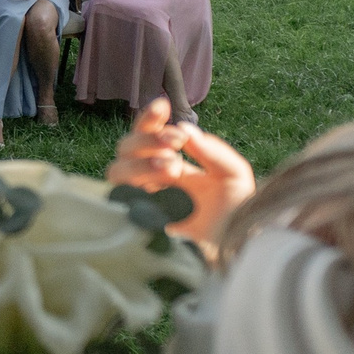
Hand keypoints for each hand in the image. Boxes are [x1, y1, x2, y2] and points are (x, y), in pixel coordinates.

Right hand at [107, 98, 253, 246]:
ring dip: (140, 162)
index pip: (148, 134)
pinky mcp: (138, 220)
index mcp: (170, 161)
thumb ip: (213, 151)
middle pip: (125, 148)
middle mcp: (150, 177)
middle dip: (147, 140)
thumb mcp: (233, 173)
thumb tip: (185, 131)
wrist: (237, 247)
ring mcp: (142, 199)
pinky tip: (162, 189)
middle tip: (175, 143)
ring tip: (171, 166)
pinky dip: (137, 189)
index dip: (149, 118)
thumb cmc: (234, 210)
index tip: (163, 106)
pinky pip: (121, 200)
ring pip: (117, 171)